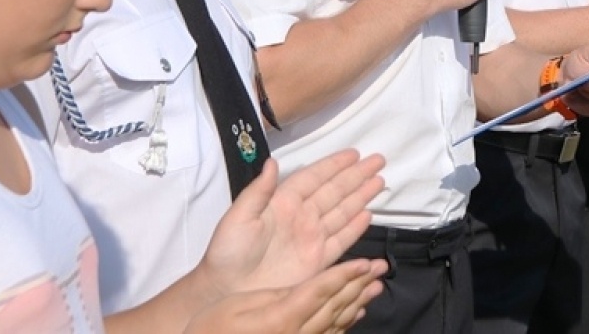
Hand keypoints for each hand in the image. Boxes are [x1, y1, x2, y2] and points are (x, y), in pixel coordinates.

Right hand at [184, 259, 385, 333]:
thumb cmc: (209, 332)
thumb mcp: (236, 306)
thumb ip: (275, 295)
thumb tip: (307, 286)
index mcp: (280, 320)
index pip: (320, 291)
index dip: (345, 275)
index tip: (365, 262)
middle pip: (334, 307)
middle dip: (359, 285)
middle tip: (379, 268)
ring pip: (336, 323)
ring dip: (358, 303)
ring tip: (376, 286)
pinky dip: (345, 324)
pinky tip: (355, 314)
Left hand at [199, 151, 385, 297]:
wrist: (227, 292)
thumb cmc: (228, 253)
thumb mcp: (237, 219)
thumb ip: (258, 191)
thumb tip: (272, 161)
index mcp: (283, 203)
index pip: (314, 178)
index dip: (334, 165)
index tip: (354, 153)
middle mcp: (302, 217)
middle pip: (335, 191)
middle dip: (356, 175)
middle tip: (378, 160)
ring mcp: (311, 238)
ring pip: (342, 211)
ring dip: (361, 196)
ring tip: (380, 181)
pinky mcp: (318, 261)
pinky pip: (341, 240)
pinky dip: (355, 227)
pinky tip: (368, 215)